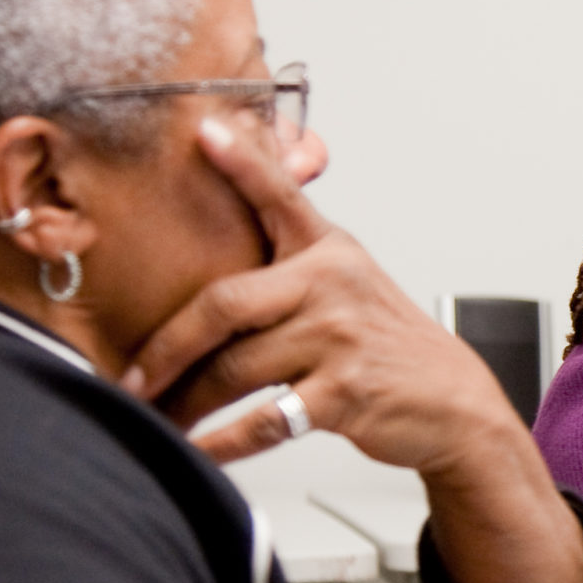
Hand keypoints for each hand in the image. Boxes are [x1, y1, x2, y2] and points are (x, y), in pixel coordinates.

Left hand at [121, 117, 515, 474]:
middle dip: (166, 348)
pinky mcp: (345, 394)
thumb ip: (293, 253)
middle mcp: (332, 285)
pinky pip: (264, 422)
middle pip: (225, 305)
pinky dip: (222, 444)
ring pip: (234, 369)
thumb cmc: (386, 342)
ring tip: (155, 418)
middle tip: (129, 377)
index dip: (241, 160)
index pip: (280, 195)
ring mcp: (339, 339)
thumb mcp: (349, 280)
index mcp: (328, 250)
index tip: (204, 129)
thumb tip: (227, 218)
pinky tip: (197, 452)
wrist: (452, 401)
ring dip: (185, 403)